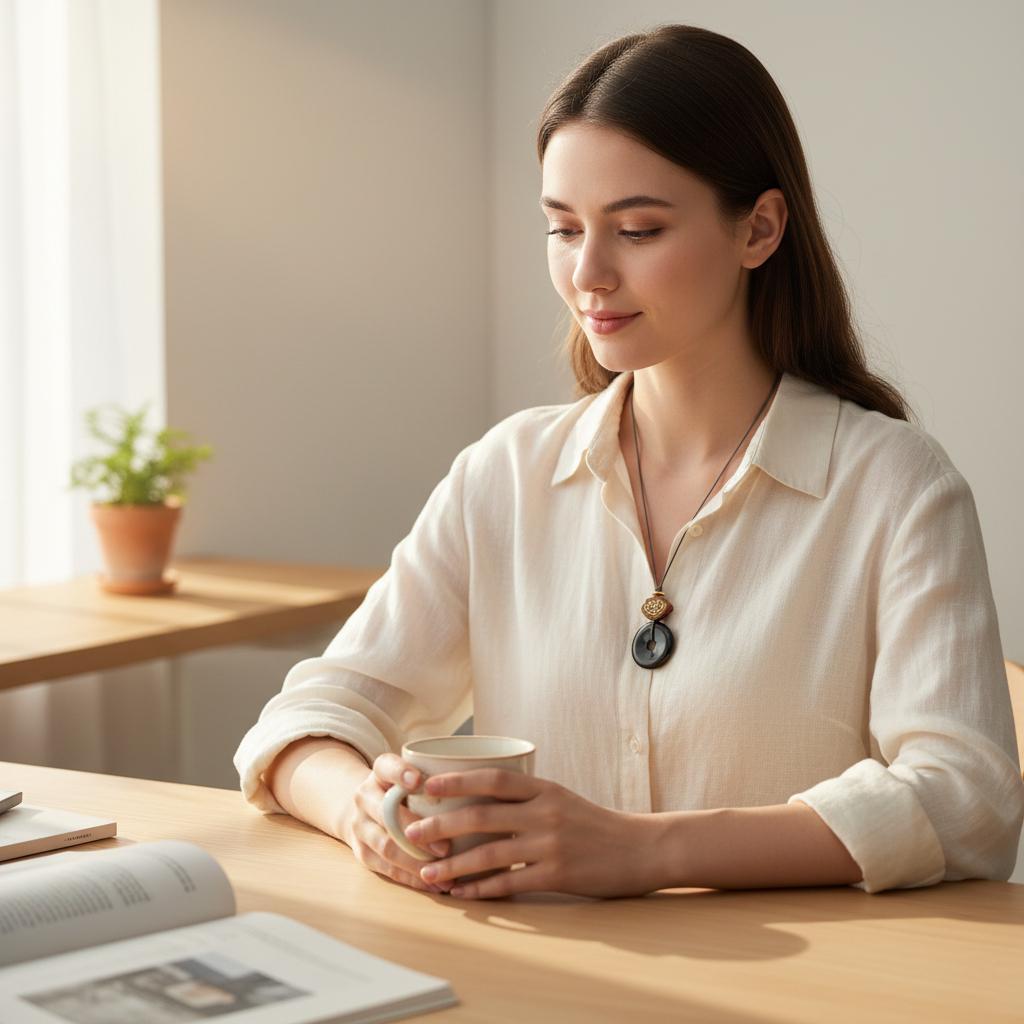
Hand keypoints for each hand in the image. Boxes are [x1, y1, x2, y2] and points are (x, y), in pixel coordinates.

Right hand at [340, 752, 453, 894]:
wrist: (365, 809)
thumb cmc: (405, 791)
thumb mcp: (412, 774)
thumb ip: (438, 777)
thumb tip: (486, 784)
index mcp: (380, 771)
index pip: (386, 766)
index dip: (400, 773)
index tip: (419, 780)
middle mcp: (365, 796)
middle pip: (386, 813)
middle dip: (415, 830)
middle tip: (446, 847)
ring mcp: (360, 826)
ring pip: (386, 846)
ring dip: (417, 862)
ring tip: (446, 873)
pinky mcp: (362, 853)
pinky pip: (387, 869)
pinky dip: (413, 878)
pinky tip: (437, 885)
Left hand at [401, 769, 656, 899]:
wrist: (642, 847)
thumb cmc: (597, 824)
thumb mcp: (563, 798)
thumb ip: (527, 797)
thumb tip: (481, 798)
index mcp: (545, 789)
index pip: (493, 778)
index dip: (457, 780)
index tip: (427, 784)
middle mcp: (545, 812)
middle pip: (482, 815)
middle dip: (441, 825)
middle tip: (412, 831)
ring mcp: (551, 844)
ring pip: (490, 853)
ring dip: (454, 865)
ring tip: (427, 874)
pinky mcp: (559, 875)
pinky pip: (510, 883)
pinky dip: (482, 890)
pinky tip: (462, 894)